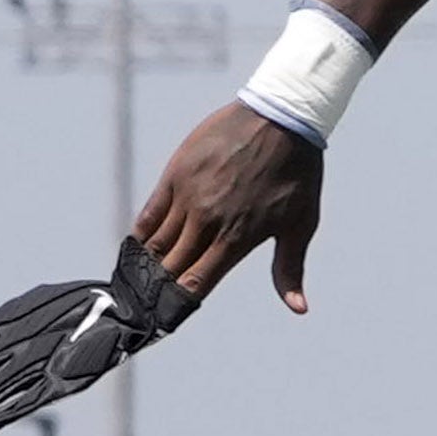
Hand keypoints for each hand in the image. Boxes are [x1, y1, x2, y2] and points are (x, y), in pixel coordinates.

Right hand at [133, 104, 329, 320]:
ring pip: (155, 243)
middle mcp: (207, 222)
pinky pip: (149, 214)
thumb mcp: (301, 223)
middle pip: (170, 267)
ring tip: (135, 280)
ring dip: (145, 264)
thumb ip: (289, 269)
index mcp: (236, 239)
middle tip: (143, 302)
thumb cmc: (297, 174)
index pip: (196, 283)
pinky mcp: (175, 175)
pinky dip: (140, 234)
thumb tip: (298, 309)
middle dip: (156, 288)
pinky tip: (135, 248)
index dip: (178, 303)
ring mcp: (188, 198)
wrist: (281, 119)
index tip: (165, 316)